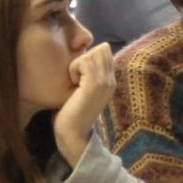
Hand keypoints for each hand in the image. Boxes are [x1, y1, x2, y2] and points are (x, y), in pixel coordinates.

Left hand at [54, 43, 115, 165]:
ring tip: (75, 81)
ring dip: (79, 63)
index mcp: (110, 82)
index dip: (90, 56)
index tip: (80, 74)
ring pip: (94, 52)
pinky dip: (74, 69)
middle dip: (86, 56)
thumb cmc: (71, 114)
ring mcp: (105, 82)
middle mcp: (111, 81)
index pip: (106, 52)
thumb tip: (80, 57)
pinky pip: (84, 61)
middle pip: (103, 48)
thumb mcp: (83, 91)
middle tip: (77, 76)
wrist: (73, 134)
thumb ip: (87, 76)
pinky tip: (72, 84)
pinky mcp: (95, 84)